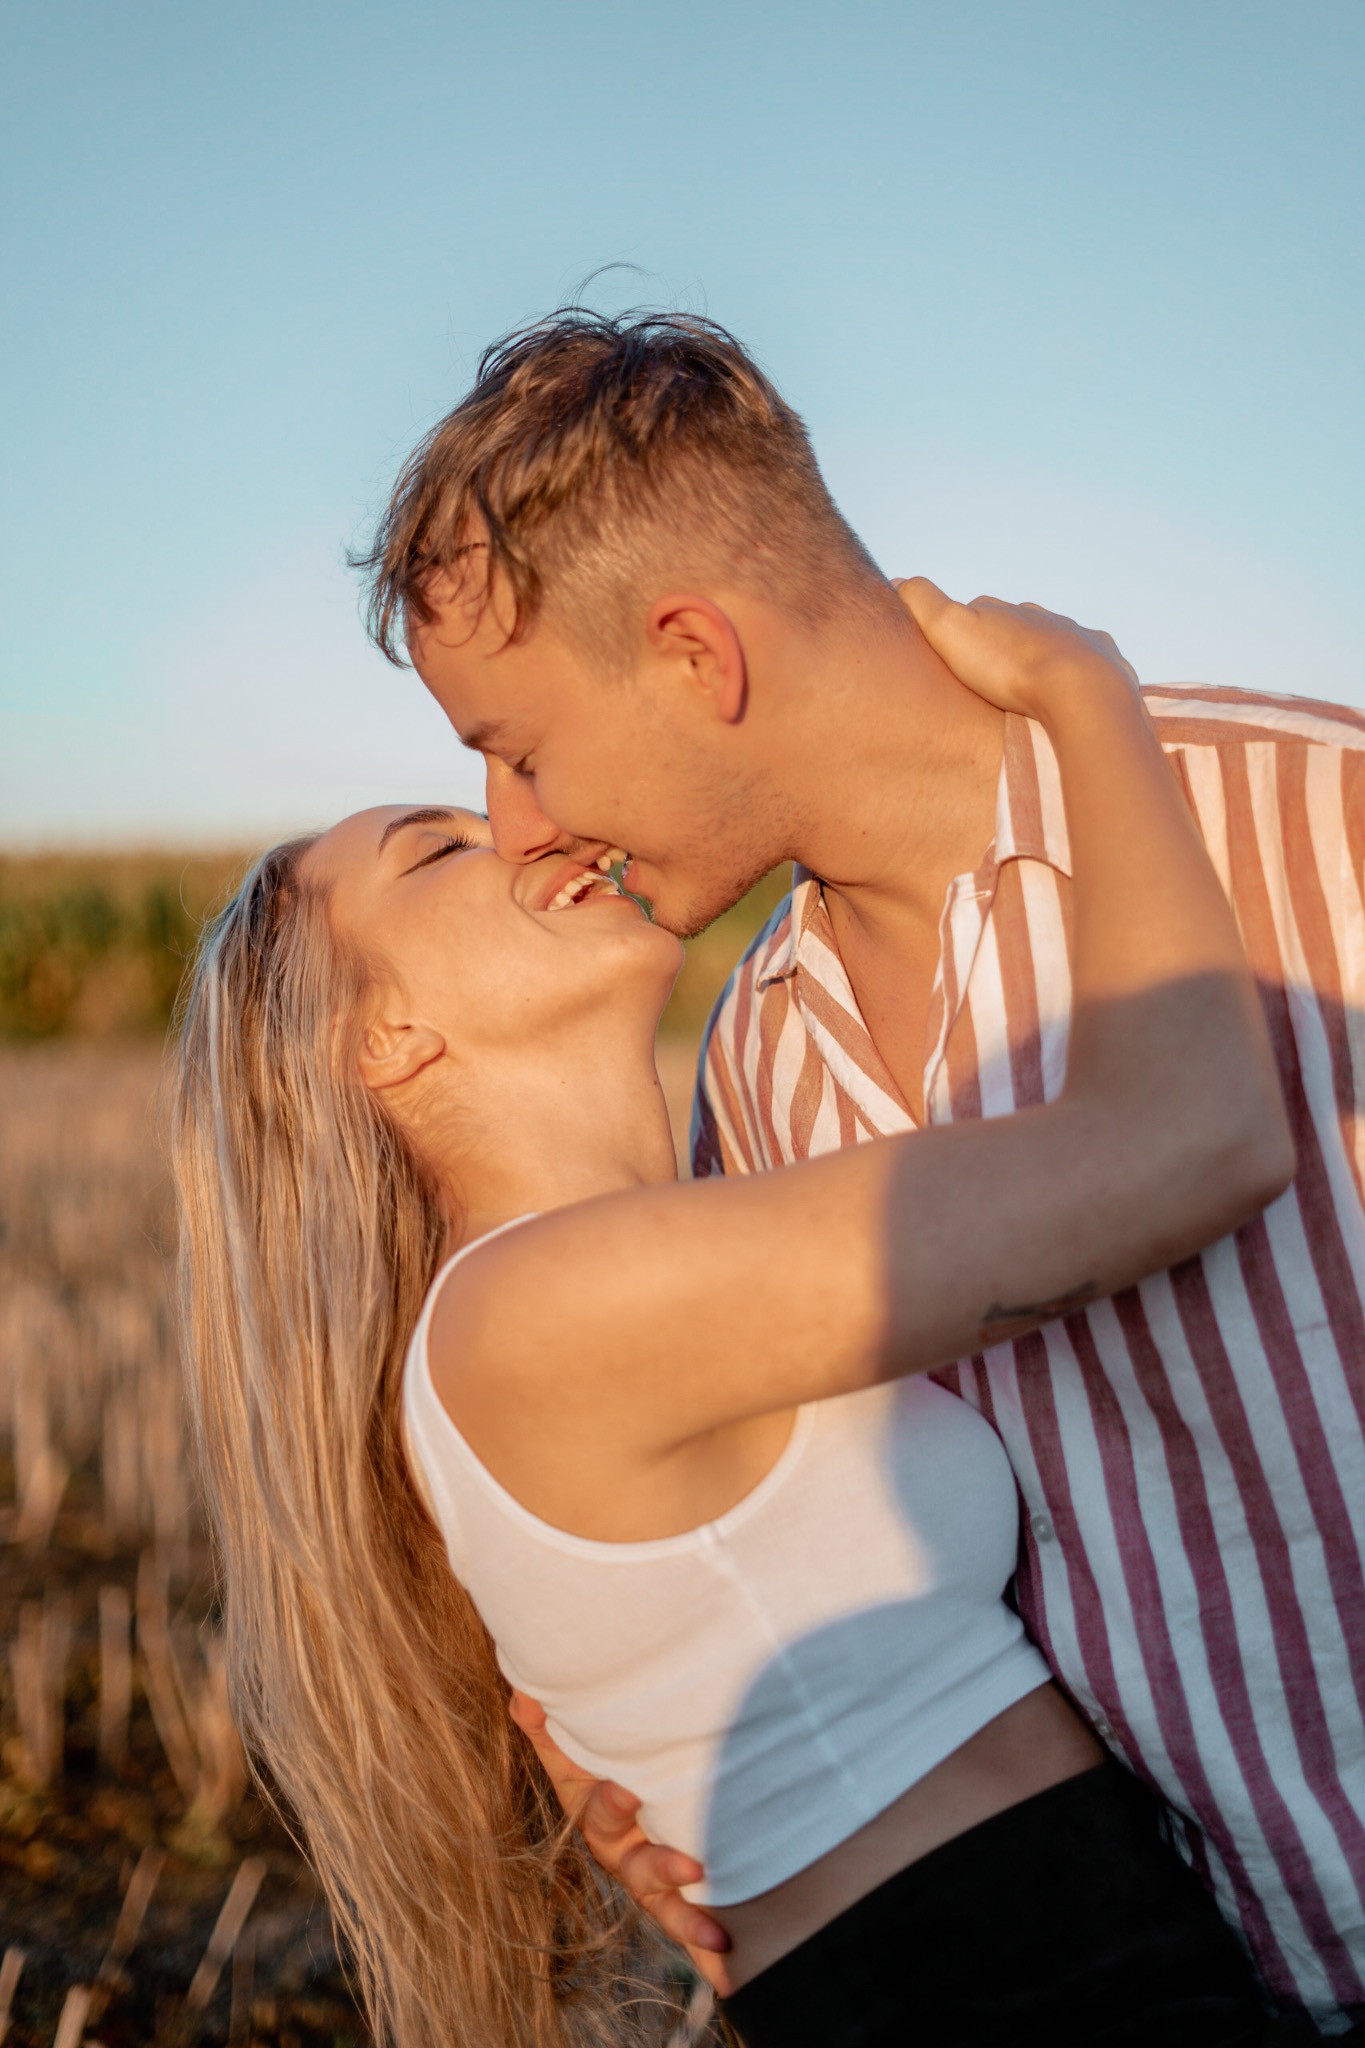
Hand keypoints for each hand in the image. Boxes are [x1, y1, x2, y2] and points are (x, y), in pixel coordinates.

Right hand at [508, 1692, 733, 1994]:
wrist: (636, 1774)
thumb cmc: (600, 1755)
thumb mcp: (572, 1744)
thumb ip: (549, 1723)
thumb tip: (526, 1693)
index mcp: (597, 1813)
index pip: (599, 1812)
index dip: (612, 1804)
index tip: (629, 1790)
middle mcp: (624, 1851)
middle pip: (638, 1869)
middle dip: (661, 1870)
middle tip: (690, 1866)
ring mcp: (654, 1875)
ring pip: (667, 1904)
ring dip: (689, 1920)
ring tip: (719, 1934)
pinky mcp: (685, 1891)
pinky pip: (692, 1923)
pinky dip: (708, 1949)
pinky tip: (730, 1961)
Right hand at [895, 576, 1140, 723]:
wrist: (1082, 691)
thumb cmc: (1011, 667)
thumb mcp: (950, 629)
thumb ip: (922, 602)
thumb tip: (897, 579)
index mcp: (1005, 610)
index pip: (976, 612)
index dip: (960, 632)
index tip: (950, 656)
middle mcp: (1044, 617)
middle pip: (1017, 628)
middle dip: (1004, 646)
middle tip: (989, 678)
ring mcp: (1079, 639)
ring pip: (1054, 645)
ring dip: (1041, 662)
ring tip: (1028, 691)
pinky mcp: (1107, 665)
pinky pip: (1089, 667)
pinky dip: (1076, 677)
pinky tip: (1068, 695)